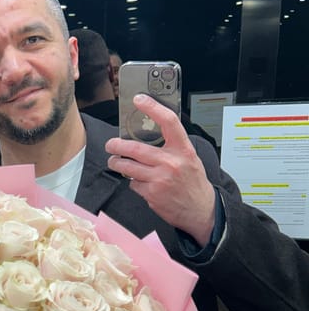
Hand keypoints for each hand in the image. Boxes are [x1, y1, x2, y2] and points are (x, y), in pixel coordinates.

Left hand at [106, 94, 215, 246]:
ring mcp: (160, 179)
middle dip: (116, 145)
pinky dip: (132, 182)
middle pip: (135, 149)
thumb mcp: (189, 158)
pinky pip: (133, 184)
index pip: (168, 122)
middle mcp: (171, 162)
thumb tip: (148, 133)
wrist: (200, 210)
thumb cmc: (193, 182)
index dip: (152, 108)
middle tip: (110, 144)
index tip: (139, 100)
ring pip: (128, 167)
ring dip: (116, 163)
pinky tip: (139, 182)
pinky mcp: (151, 194)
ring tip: (114, 161)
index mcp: (183, 149)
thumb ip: (172, 146)